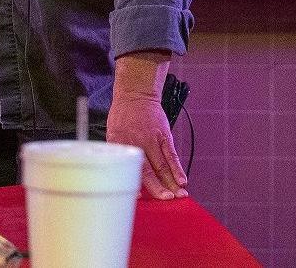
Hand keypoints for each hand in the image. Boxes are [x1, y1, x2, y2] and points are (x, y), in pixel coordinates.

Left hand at [107, 52, 187, 199]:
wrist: (135, 94)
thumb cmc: (122, 116)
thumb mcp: (113, 134)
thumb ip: (119, 154)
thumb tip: (124, 177)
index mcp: (120, 144)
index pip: (127, 168)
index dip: (135, 183)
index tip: (140, 197)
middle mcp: (137, 143)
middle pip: (148, 169)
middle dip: (158, 187)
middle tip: (166, 200)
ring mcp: (152, 139)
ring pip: (162, 164)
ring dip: (171, 182)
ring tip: (178, 195)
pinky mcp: (164, 135)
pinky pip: (172, 154)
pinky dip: (177, 168)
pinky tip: (182, 180)